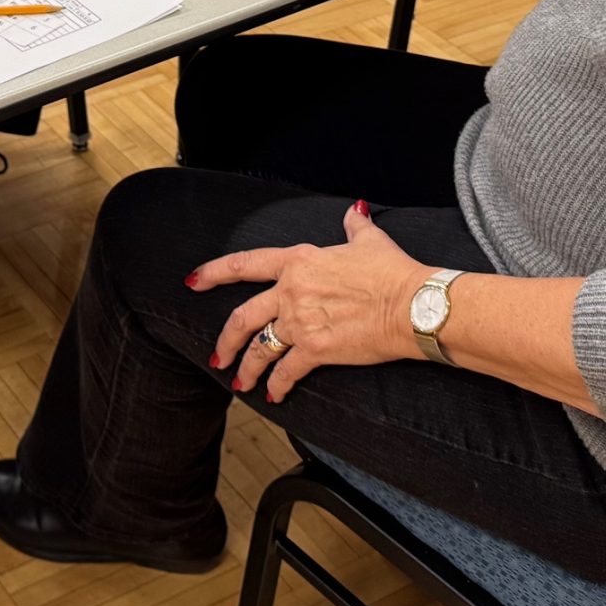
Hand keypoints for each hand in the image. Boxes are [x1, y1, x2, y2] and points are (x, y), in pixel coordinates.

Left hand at [195, 202, 427, 402]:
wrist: (412, 305)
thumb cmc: (393, 271)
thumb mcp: (369, 241)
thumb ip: (353, 226)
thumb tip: (353, 210)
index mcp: (298, 261)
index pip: (245, 264)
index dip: (214, 273)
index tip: (194, 281)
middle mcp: (291, 291)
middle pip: (242, 317)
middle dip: (225, 339)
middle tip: (216, 355)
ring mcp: (301, 322)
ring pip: (260, 348)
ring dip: (246, 368)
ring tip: (239, 383)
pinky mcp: (316, 350)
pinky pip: (287, 372)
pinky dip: (278, 386)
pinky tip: (275, 395)